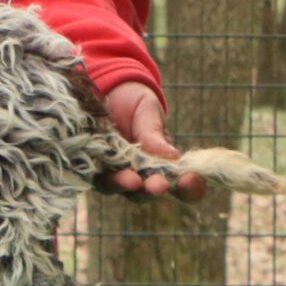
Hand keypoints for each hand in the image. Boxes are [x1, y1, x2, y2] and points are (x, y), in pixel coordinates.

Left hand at [96, 81, 205, 201]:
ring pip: (123, 189)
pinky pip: (98, 179)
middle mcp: (143, 176)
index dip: (191, 188)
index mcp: (166, 166)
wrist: (106, 93)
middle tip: (159, 185)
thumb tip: (173, 157)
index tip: (190, 179)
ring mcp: (117, 174)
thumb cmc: (135, 105)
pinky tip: (103, 170)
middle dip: (155, 189)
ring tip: (132, 180)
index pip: (185, 187)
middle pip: (151, 193)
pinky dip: (103, 178)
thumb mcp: (148, 115)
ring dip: (128, 186)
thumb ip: (155, 136)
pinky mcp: (94, 169)